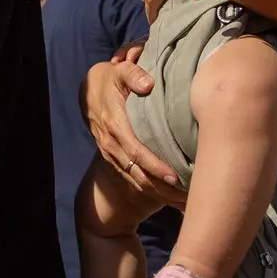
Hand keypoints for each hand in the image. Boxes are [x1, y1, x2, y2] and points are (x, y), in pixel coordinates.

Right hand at [79, 46, 184, 207]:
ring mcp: (113, 155)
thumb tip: (148, 84)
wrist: (88, 92)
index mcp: (115, 125)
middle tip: (188, 199)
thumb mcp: (120, 72)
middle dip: (163, 189)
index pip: (136, 151)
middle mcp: (113, 145)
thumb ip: (133, 75)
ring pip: (137, 181)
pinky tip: (171, 200)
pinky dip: (152, 192)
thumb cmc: (110, 80)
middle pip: (139, 174)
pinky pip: (134, 180)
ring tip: (185, 205)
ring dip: (160, 195)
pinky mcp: (116, 160)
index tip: (175, 177)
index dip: (155, 166)